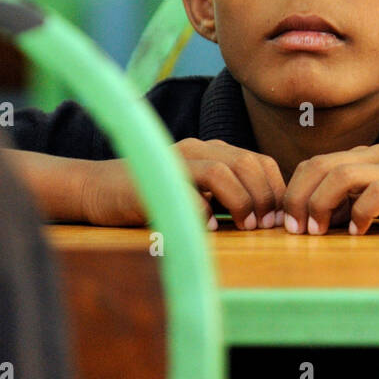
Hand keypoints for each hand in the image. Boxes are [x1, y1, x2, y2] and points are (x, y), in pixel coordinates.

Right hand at [78, 138, 284, 229]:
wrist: (98, 188)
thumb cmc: (154, 194)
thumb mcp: (196, 190)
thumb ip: (225, 194)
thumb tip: (264, 217)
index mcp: (212, 151)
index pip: (258, 161)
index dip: (276, 188)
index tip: (280, 216)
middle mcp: (197, 150)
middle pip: (246, 163)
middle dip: (264, 196)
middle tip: (267, 225)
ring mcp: (175, 162)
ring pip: (222, 172)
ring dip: (241, 200)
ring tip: (247, 226)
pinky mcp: (154, 179)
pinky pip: (187, 191)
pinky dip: (204, 211)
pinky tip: (210, 229)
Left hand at [279, 144, 378, 235]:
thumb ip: (354, 201)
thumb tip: (319, 222)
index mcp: (364, 157)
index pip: (313, 165)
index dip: (292, 192)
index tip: (285, 223)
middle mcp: (375, 158)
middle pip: (318, 165)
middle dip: (297, 198)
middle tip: (293, 229)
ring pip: (341, 175)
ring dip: (321, 204)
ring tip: (318, 232)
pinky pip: (377, 193)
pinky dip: (360, 212)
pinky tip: (359, 231)